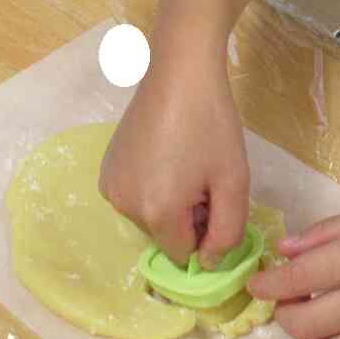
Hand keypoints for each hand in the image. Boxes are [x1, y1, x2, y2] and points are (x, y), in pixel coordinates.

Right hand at [100, 53, 249, 265]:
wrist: (179, 73)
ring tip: (185, 161)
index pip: (184, 255)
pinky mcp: (106, 169)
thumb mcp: (234, 182)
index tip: (216, 199)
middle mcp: (124, 207)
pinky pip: (136, 196)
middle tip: (204, 176)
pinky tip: (166, 154)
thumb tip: (209, 264)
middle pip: (165, 236)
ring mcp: (110, 187)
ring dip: (171, 203)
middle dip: (188, 218)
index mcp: (156, 213)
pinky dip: (152, 187)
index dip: (206, 233)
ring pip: (150, 217)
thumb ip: (227, 234)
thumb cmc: (212, 125)